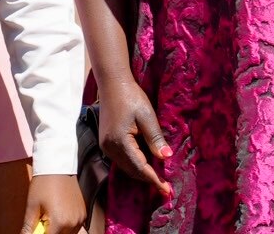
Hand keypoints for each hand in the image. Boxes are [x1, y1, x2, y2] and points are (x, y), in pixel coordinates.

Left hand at [20, 173, 84, 233]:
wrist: (58, 164)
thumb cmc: (43, 183)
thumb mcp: (32, 206)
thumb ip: (29, 226)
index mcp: (60, 222)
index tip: (36, 231)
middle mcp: (73, 222)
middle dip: (50, 233)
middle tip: (42, 224)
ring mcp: (80, 217)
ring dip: (59, 231)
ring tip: (49, 220)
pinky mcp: (84, 212)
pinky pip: (76, 227)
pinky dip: (67, 226)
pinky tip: (58, 217)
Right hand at [97, 76, 171, 198]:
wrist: (112, 83)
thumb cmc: (131, 96)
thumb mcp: (147, 116)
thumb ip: (155, 139)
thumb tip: (166, 158)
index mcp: (120, 141)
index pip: (140, 167)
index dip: (154, 179)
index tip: (167, 190)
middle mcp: (109, 147)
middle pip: (131, 170)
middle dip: (148, 179)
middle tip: (165, 186)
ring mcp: (105, 145)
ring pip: (126, 166)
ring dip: (141, 172)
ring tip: (158, 176)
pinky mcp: (106, 142)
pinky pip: (121, 159)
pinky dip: (134, 164)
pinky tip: (146, 163)